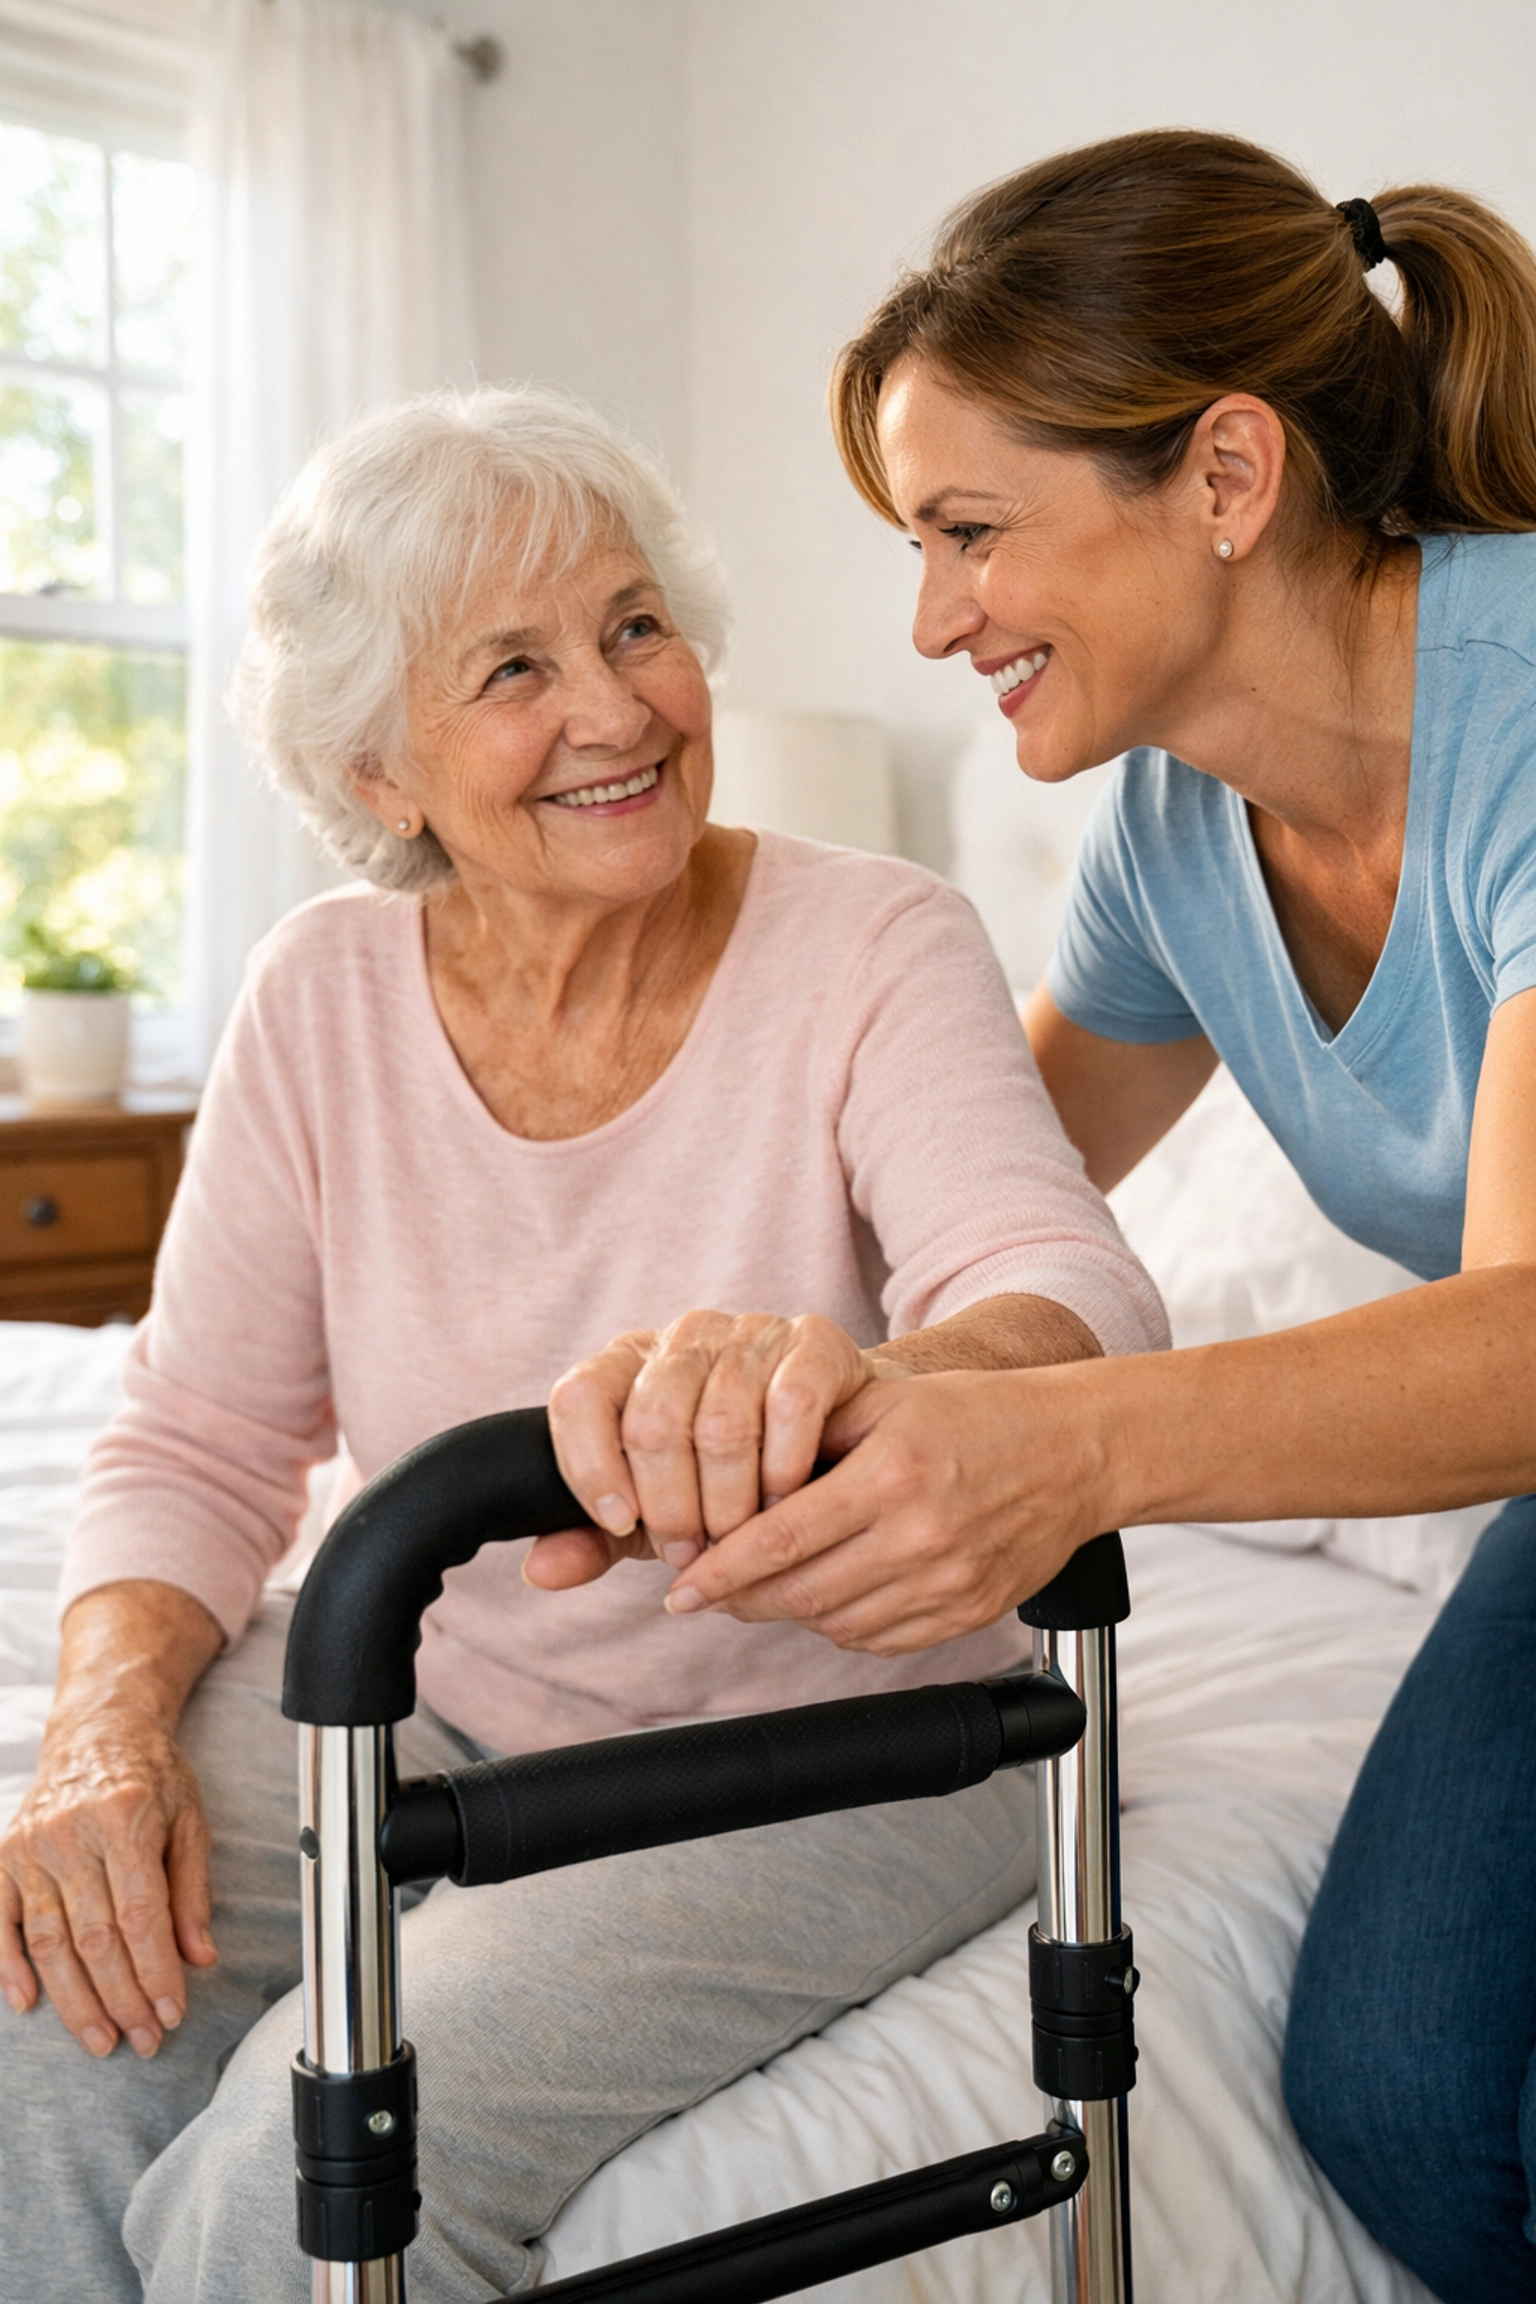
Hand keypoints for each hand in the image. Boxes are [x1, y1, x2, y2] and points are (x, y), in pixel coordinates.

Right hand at [0, 1700, 215, 2058]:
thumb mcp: (190, 1820)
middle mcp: (72, 1833)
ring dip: (74, 2000)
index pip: (140, 1915)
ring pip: (49, 1940)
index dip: (156, 1972)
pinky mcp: (4, 1855)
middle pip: (95, 1937)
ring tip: (101, 2039)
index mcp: (125, 1819)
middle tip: (143, 2040)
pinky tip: (28, 2004)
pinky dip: (8, 1966)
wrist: (97, 1730)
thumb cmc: (151, 1776)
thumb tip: (200, 1957)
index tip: (172, 2013)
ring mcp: (32, 1846)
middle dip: (122, 1998)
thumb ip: (192, 1891)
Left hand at [534, 1311, 901, 1589]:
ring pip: (723, 1422)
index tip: (619, 1523)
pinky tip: (784, 1500)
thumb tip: (540, 1571)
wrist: (833, 1430)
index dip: (590, 1466)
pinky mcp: (812, 1340)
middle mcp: (683, 1339)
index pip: (579, 1397)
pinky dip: (785, 1468)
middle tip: (691, 1555)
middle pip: (653, 1421)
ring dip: (730, 1502)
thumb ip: (597, 1537)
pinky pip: (793, 1404)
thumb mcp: (657, 1507)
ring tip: (739, 1542)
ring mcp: (749, 1333)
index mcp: (629, 1366)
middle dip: (671, 1507)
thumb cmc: (730, 1475)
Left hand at [659, 1363, 1110, 1652]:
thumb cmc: (976, 1415)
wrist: (1075, 1451)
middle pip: (798, 1594)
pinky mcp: (967, 1615)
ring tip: (765, 1587)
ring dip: (787, 1612)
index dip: (719, 1571)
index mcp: (891, 1475)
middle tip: (705, 1590)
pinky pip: (879, 1640)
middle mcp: (920, 1537)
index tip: (678, 1589)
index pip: (780, 1540)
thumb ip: (809, 1435)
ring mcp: (947, 1585)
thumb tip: (728, 1480)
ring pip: (833, 1624)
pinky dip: (840, 1624)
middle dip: (740, 1598)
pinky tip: (830, 1593)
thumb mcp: (887, 1398)